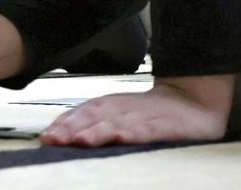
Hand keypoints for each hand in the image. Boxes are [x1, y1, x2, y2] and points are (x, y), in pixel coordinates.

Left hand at [40, 74, 233, 145]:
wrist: (194, 100)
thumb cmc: (152, 112)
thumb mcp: (121, 114)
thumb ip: (94, 122)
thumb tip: (58, 135)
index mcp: (112, 105)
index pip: (83, 111)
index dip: (64, 123)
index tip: (47, 137)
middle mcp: (125, 107)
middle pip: (95, 116)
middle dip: (73, 128)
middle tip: (55, 140)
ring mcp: (147, 114)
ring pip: (119, 121)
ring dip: (98, 130)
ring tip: (82, 140)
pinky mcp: (169, 124)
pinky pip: (151, 128)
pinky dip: (136, 132)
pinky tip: (124, 137)